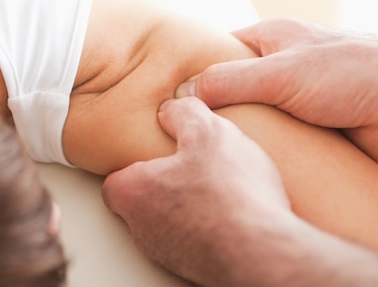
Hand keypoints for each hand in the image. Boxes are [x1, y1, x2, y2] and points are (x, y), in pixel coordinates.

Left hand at [101, 97, 289, 285]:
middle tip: (185, 169)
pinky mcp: (194, 269)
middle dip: (159, 185)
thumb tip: (173, 109)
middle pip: (139, 203)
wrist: (264, 252)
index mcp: (135, 192)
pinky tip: (232, 213)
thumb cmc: (231, 193)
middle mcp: (143, 228)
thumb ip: (184, 113)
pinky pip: (192, 242)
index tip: (150, 155)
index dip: (132, 164)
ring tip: (213, 189)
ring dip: (183, 207)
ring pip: (165, 224)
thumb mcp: (208, 131)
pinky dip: (205, 227)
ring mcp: (167, 253)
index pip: (114, 180)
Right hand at [177, 18, 377, 165]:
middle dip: (213, 110)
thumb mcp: (282, 72)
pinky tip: (244, 163)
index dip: (194, 73)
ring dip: (239, 134)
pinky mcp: (310, 129)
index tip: (168, 97)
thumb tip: (182, 93)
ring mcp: (296, 100)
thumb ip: (230, 80)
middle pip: (232, 89)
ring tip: (210, 152)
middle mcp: (281, 67)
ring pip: (252, 118)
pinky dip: (262, 150)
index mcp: (272, 39)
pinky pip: (275, 140)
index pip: (220, 52)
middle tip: (185, 132)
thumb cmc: (356, 74)